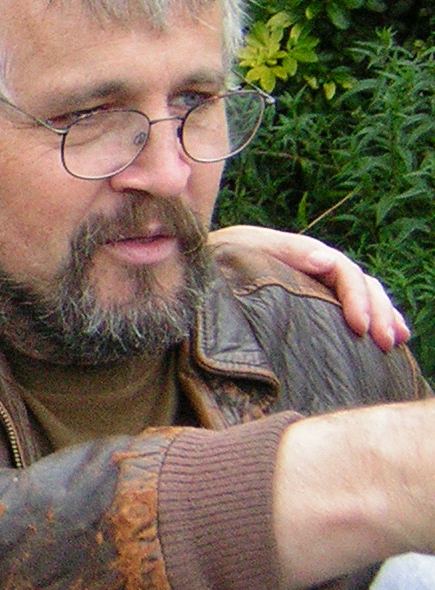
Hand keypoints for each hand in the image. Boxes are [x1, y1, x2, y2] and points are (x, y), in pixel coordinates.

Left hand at [209, 224, 409, 351]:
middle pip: (360, 285)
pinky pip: (349, 308)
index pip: (343, 271)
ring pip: (363, 296)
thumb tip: (326, 260)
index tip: (358, 326)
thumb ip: (283, 252)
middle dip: (378, 312)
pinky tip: (390, 338)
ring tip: (395, 341)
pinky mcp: (310, 303)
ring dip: (383, 317)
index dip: (357, 297)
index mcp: (302, 252)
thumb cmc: (216, 258)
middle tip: (386, 342)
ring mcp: (315, 285)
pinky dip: (372, 320)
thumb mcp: (241, 247)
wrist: (194, 268)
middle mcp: (315, 266)